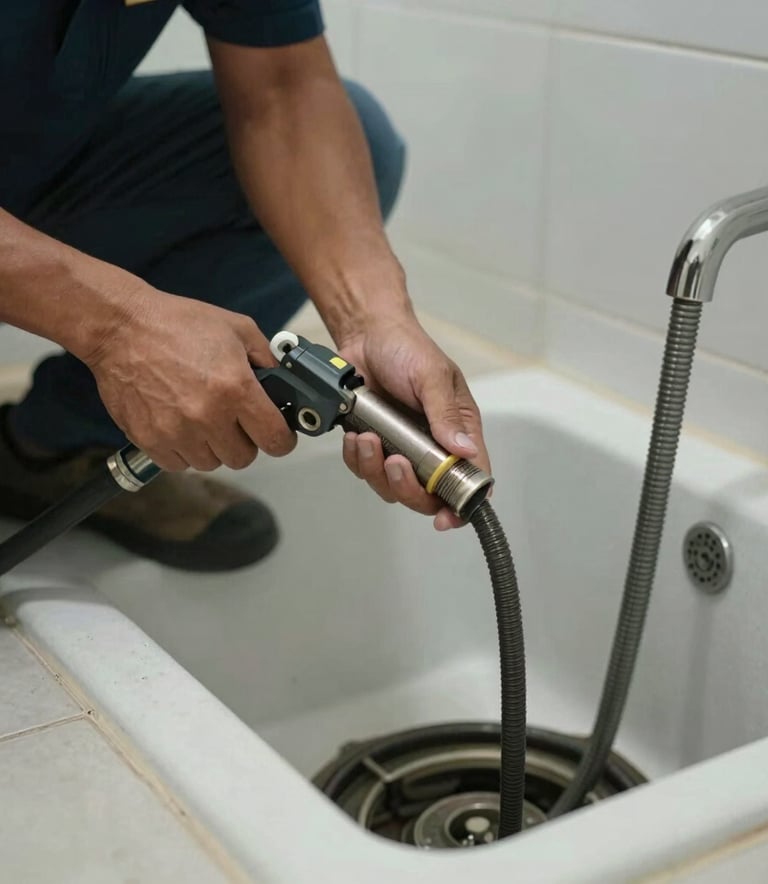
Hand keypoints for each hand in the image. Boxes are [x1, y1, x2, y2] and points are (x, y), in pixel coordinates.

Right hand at [85, 287, 295, 470]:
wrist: (122, 327)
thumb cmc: (177, 324)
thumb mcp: (237, 329)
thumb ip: (266, 358)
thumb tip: (283, 383)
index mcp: (236, 389)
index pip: (274, 439)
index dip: (281, 440)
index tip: (278, 436)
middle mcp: (208, 416)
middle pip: (242, 458)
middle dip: (244, 441)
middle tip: (234, 420)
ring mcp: (177, 431)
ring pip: (210, 463)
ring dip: (212, 447)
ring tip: (202, 418)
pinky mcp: (150, 440)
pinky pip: (178, 464)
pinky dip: (183, 451)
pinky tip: (180, 425)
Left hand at [338, 313, 490, 529]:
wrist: (365, 334)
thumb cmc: (407, 349)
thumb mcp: (432, 376)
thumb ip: (445, 414)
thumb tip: (465, 450)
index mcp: (458, 431)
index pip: (470, 479)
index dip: (461, 505)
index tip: (445, 517)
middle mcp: (431, 447)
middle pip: (426, 495)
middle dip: (408, 488)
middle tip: (396, 464)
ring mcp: (400, 448)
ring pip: (391, 487)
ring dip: (376, 470)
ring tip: (369, 439)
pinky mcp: (373, 445)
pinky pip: (364, 470)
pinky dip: (358, 458)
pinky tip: (356, 435)